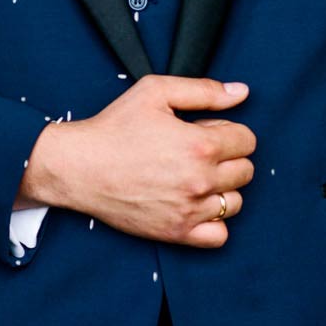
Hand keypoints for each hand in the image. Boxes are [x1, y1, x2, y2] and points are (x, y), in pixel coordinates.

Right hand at [23, 75, 255, 247]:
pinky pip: (219, 236)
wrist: (78, 167)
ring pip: (236, 202)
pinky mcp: (176, 232)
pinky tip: (195, 205)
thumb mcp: (155, 92)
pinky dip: (214, 222)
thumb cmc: (113, 128)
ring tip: (194, 178)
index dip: (228, 131)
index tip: (206, 131)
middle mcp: (200, 180)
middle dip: (228, 157)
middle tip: (197, 152)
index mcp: (200, 145)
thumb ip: (204, 90)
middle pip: (245, 171)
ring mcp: (189, 210)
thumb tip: (241, 92)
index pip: (247, 140)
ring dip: (222, 189)